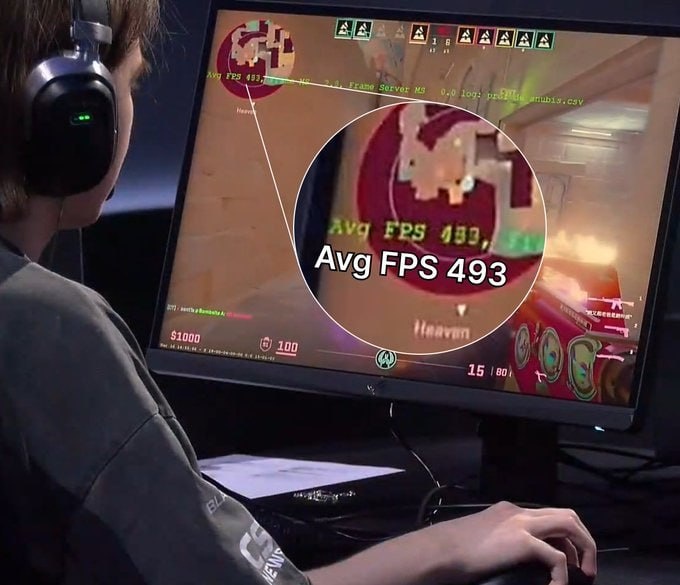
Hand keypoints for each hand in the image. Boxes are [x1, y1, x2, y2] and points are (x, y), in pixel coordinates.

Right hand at [424, 501, 596, 584]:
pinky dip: (563, 575)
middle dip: (583, 541)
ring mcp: (521, 524)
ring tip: (584, 575)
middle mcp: (518, 512)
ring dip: (584, 550)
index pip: (549, 516)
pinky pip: (557, 557)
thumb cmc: (453, 550)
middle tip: (586, 569)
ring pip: (569, 525)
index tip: (570, 561)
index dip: (565, 538)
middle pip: (567, 516)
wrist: (441, 551)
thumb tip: (509, 558)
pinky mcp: (522, 541)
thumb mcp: (482, 538)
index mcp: (509, 511)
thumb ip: (500, 540)